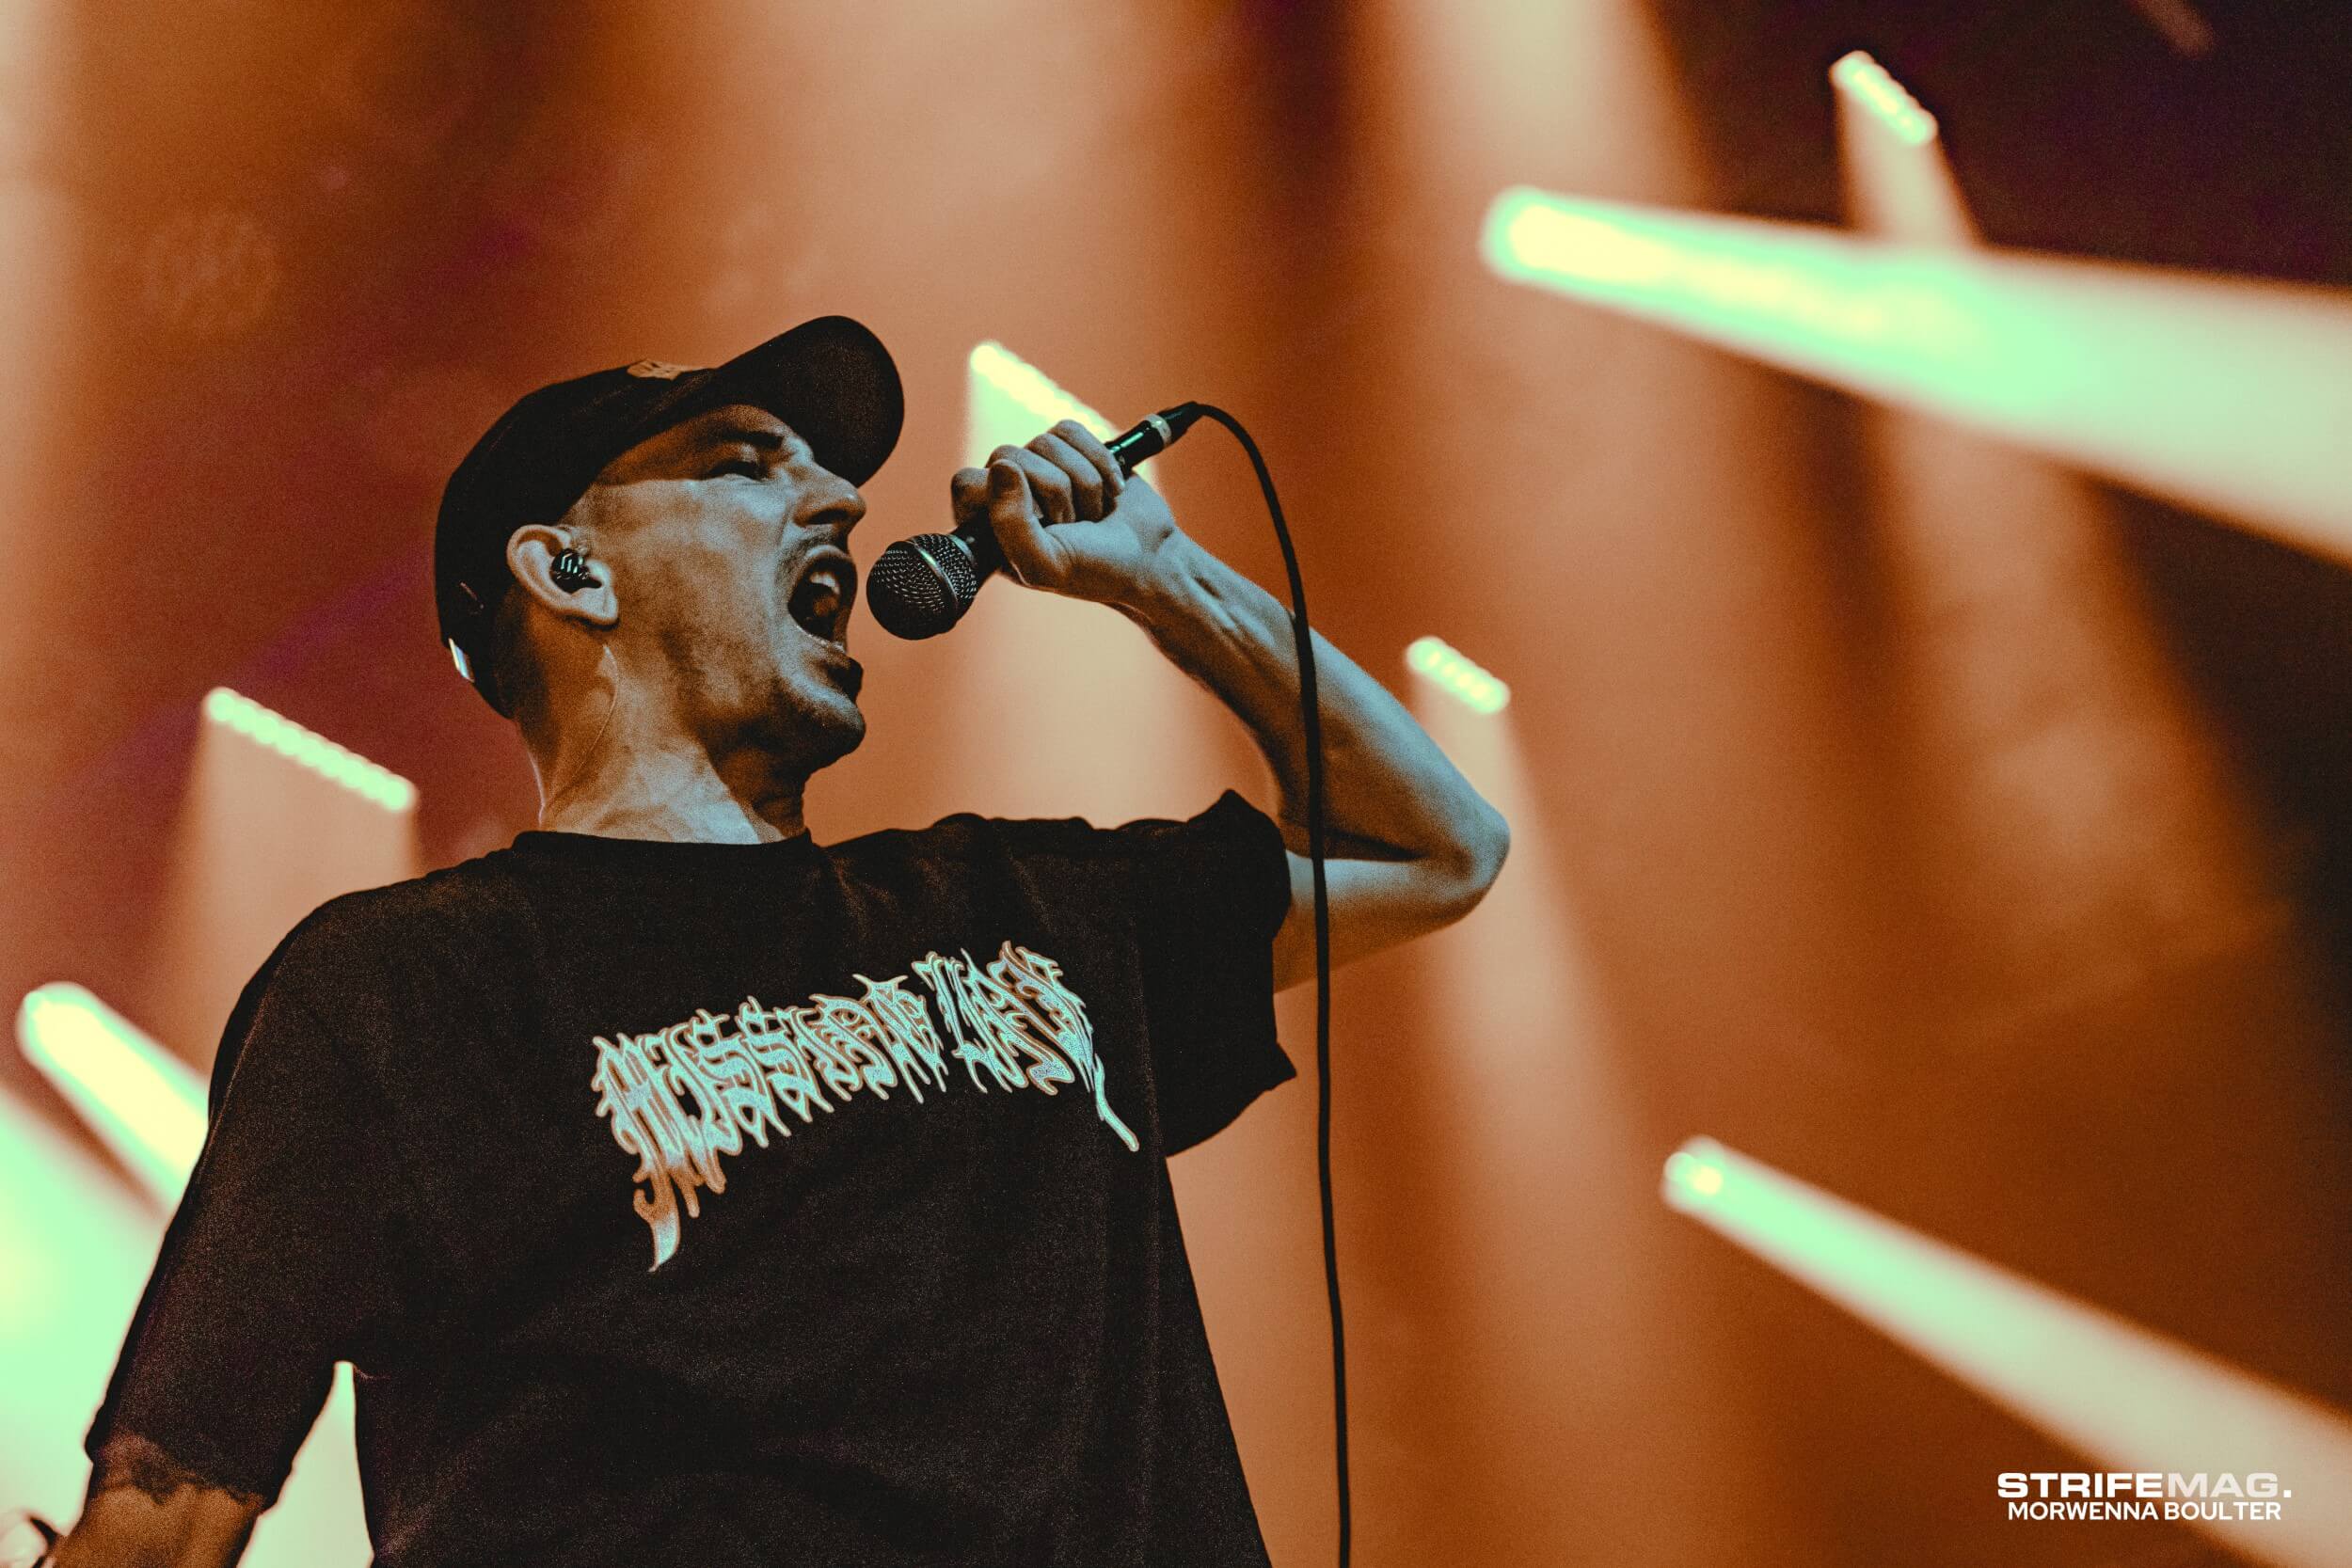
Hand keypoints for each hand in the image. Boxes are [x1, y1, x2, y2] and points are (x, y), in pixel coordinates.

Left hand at [948, 419, 1182, 607]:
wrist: (1150, 558)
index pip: (967, 483)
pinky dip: (1099, 461)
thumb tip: (1002, 466)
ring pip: (1046, 442)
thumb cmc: (1095, 571)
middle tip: (1072, 525)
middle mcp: (1008, 492)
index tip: (1037, 522)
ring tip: (1091, 513)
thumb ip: (1011, 526)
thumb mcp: (1046, 565)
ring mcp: (1040, 467)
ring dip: (1083, 482)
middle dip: (1055, 493)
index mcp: (988, 526)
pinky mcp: (1071, 448)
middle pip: (1010, 456)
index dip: (1003, 496)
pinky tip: (1109, 490)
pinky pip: (1071, 430)